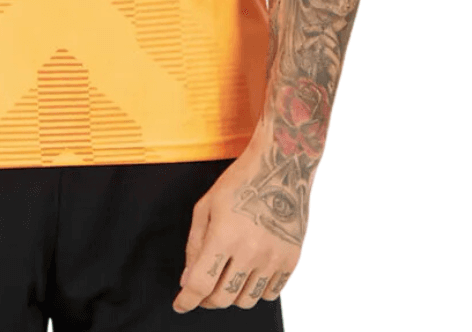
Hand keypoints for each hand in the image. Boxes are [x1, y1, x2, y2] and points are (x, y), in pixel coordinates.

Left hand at [173, 140, 300, 312]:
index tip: (181, 305)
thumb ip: (194, 245)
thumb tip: (188, 280)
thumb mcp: (206, 206)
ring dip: (231, 295)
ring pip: (246, 301)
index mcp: (224, 235)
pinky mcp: (291, 260)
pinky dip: (255, 290)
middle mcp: (250, 251)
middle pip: (222, 298)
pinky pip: (270, 294)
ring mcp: (273, 258)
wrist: (281, 167)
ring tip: (227, 277)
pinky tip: (248, 273)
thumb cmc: (240, 182)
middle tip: (202, 288)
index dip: (186, 300)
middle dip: (206, 299)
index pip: (201, 283)